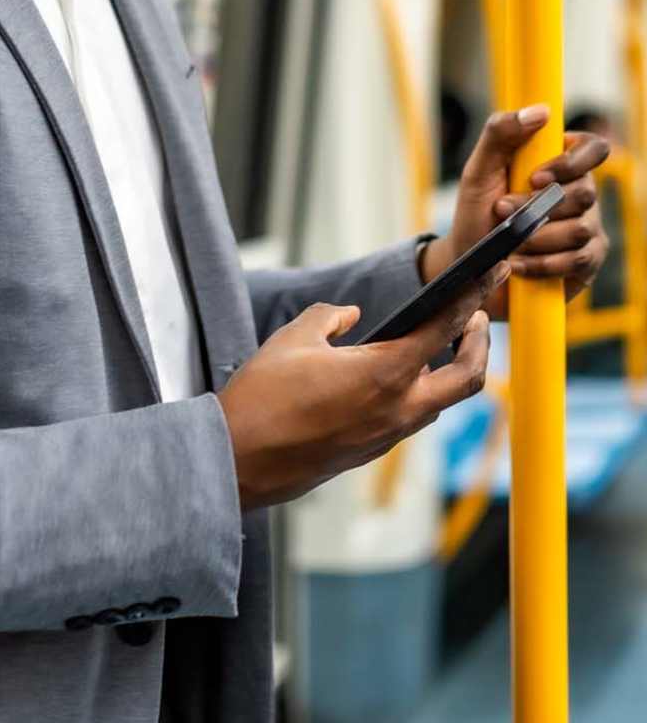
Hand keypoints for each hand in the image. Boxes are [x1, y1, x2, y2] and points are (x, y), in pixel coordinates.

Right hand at [215, 261, 508, 512]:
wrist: (241, 459)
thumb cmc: (264, 398)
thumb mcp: (294, 338)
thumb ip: (330, 317)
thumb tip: (350, 316)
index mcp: (385, 373)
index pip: (446, 328)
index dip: (473, 296)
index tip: (491, 274)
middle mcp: (398, 409)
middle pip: (468, 378)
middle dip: (479, 343)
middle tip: (474, 316)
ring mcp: (388, 435)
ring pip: (441, 401)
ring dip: (449, 370)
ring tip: (437, 342)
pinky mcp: (371, 451)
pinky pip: (412, 418)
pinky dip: (418, 390)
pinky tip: (392, 374)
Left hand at [421, 108, 610, 319]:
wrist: (470, 263)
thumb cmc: (476, 211)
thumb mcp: (478, 169)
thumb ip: (500, 133)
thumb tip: (539, 111)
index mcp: (560, 161)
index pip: (593, 148)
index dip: (570, 163)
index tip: (535, 177)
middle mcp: (580, 192)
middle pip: (586, 192)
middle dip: (537, 207)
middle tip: (502, 210)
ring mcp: (588, 226)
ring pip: (580, 229)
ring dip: (535, 237)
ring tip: (507, 240)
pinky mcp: (586, 261)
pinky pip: (578, 261)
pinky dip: (541, 263)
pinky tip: (517, 262)